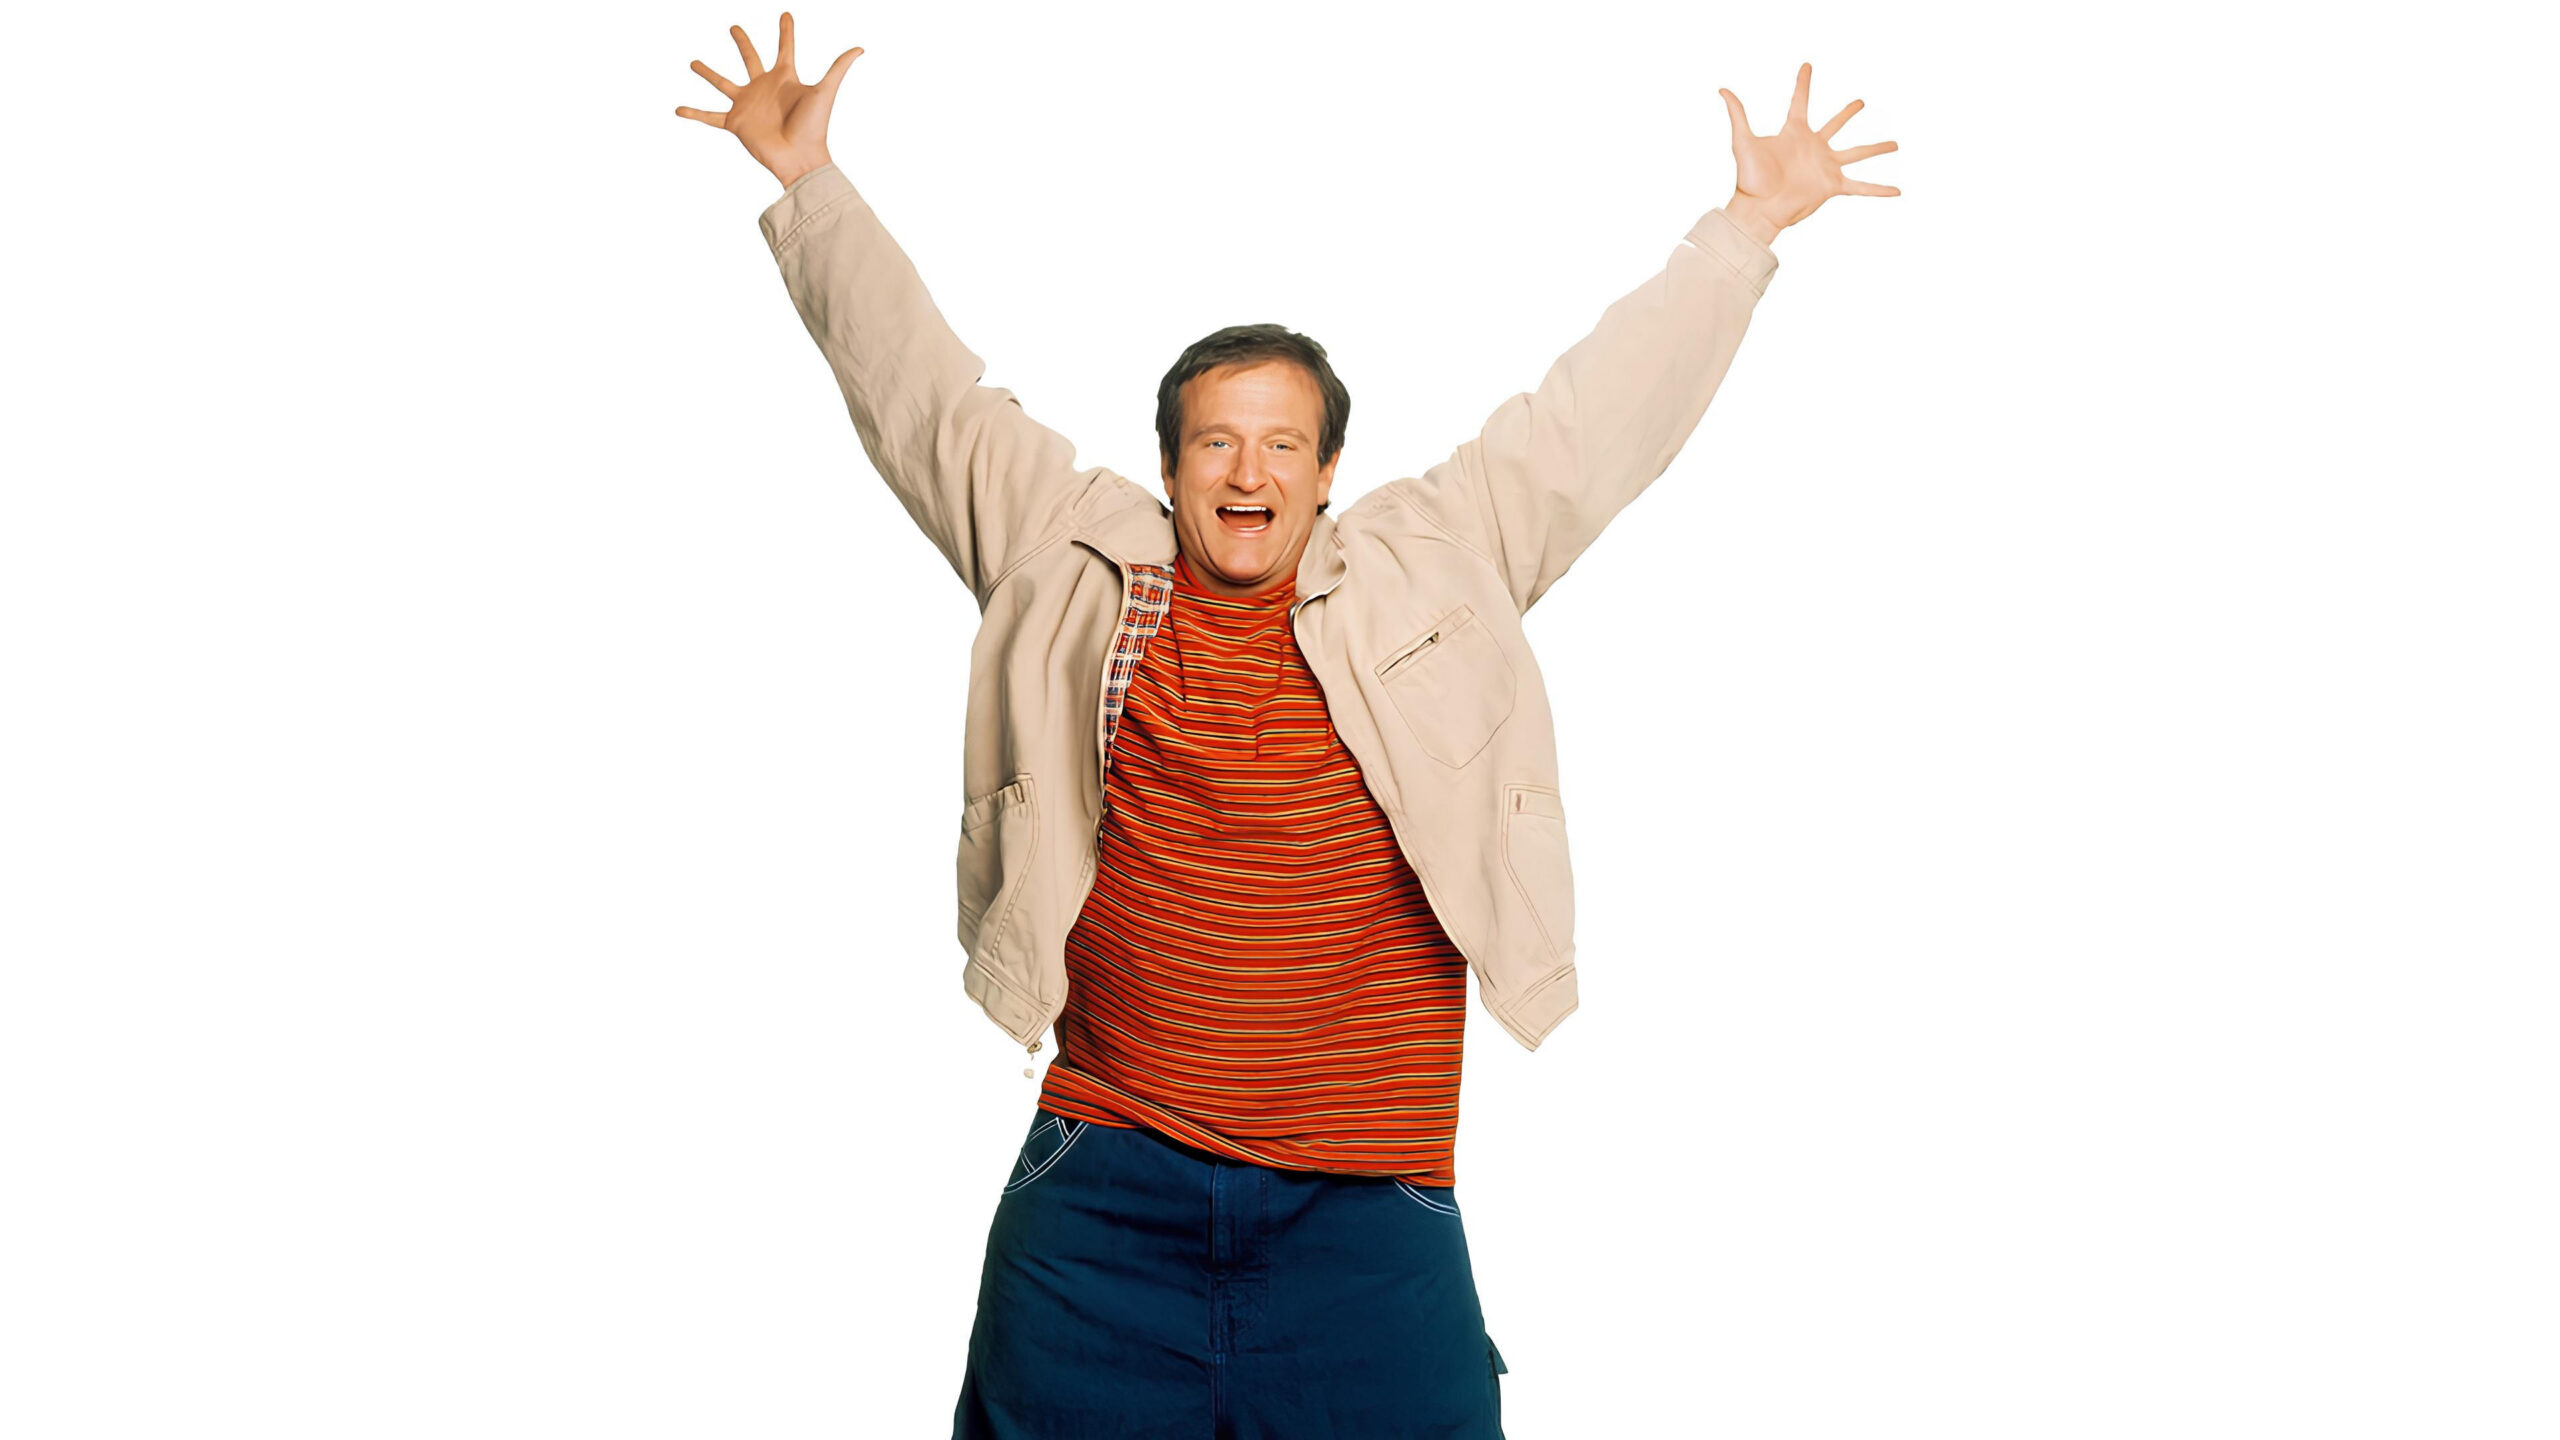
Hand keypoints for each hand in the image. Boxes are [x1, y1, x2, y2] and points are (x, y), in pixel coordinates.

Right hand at [675, 12, 863, 190]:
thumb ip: (838, 68)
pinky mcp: (736, 122)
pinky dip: (694, 113)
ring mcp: (748, 104)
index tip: (786, 14)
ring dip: (708, 73)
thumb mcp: (825, 92)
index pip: (784, 48)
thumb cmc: (814, 127)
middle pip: (750, 58)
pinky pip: (710, 116)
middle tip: (734, 27)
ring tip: (693, 62)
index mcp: (785, 78)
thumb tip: (860, 48)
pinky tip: (678, 108)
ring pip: (723, 83)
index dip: (786, 31)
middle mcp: (764, 88)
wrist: (800, 158)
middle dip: (743, 42)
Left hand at [1717, 63, 1899, 245]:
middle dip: (1848, 113)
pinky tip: (1896, 191)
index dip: (1802, 83)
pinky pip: (1860, 187)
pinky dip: (1878, 189)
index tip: (1807, 65)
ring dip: (1876, 148)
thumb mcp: (1743, 141)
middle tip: (1860, 102)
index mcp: (1794, 133)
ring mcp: (1825, 166)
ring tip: (1894, 144)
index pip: (1800, 101)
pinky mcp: (1832, 186)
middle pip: (1835, 125)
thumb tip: (1723, 89)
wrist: (1759, 208)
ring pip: (1857, 153)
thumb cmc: (1749, 178)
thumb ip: (1738, 114)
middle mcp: (1813, 147)